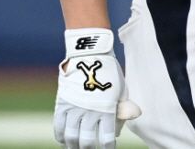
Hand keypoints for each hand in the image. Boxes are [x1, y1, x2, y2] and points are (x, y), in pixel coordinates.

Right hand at [54, 28, 140, 148]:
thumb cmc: (109, 72)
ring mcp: (74, 108)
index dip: (108, 147)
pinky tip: (66, 139)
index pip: (106, 138)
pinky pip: (58, 127)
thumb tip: (136, 115)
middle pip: (86, 142)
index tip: (109, 148)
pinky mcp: (62, 104)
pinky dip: (61, 136)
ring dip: (74, 146)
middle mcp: (89, 111)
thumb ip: (125, 105)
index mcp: (107, 108)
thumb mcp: (121, 87)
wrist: (90, 54)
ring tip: (78, 147)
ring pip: (71, 138)